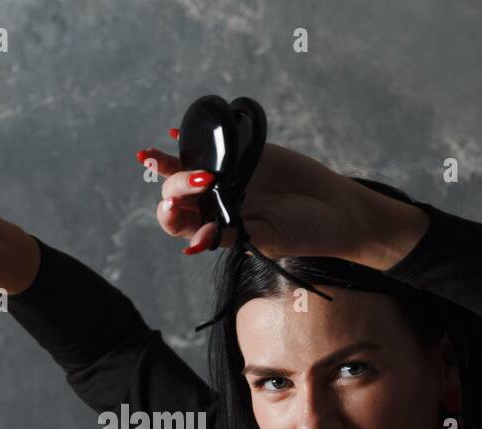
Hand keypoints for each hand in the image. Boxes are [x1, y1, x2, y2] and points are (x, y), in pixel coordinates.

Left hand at [137, 135, 379, 260]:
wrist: (334, 209)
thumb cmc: (303, 233)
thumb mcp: (267, 239)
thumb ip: (231, 237)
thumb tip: (194, 243)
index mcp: (216, 228)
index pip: (179, 224)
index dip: (169, 216)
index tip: (171, 209)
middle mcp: (215, 203)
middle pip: (179, 193)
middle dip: (179, 185)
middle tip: (202, 180)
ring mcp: (227, 177)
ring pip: (187, 168)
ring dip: (165, 162)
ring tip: (147, 156)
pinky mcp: (243, 154)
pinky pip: (213, 145)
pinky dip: (193, 139)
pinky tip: (177, 132)